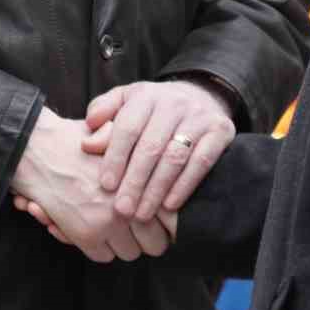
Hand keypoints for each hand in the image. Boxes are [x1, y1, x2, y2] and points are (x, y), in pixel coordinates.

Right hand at [9, 108, 167, 262]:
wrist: (40, 150)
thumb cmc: (80, 142)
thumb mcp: (119, 142)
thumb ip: (144, 163)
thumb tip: (164, 188)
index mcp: (144, 182)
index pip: (172, 222)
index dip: (165, 226)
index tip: (156, 223)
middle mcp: (131, 204)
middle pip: (155, 244)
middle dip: (146, 239)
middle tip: (134, 229)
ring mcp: (109, 222)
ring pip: (129, 253)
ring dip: (121, 244)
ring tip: (109, 227)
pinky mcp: (86, 234)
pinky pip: (102, 257)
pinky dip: (97, 248)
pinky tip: (87, 228)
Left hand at [83, 80, 235, 221]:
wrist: (198, 96)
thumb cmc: (150, 110)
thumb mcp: (124, 103)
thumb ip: (102, 117)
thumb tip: (88, 142)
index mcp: (146, 94)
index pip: (128, 127)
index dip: (116, 157)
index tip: (106, 185)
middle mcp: (174, 103)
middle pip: (152, 146)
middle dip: (135, 181)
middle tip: (122, 210)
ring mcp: (199, 116)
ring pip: (175, 157)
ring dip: (157, 189)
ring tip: (142, 214)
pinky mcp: (220, 131)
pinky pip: (201, 162)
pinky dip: (184, 186)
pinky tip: (169, 206)